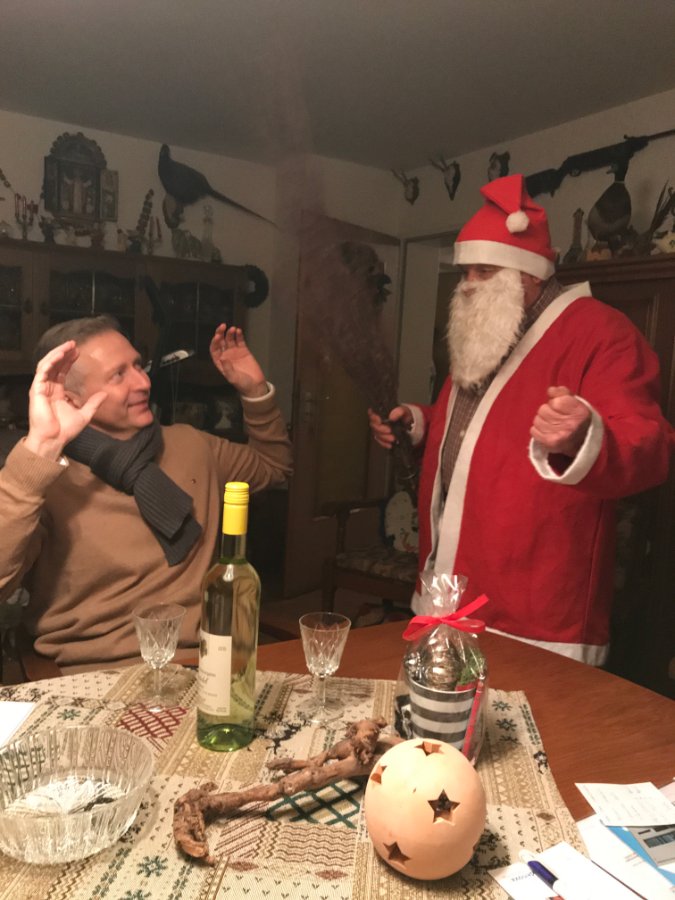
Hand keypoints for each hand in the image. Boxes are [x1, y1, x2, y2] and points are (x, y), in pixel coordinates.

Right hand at [24, 341, 106, 459]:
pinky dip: (50, 362)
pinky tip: (60, 355)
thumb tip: (104, 394)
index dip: (69, 361)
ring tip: (68, 346)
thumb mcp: (84, 414)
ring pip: (47, 365)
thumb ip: (93, 403)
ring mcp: (40, 388)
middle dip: (63, 353)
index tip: (79, 352)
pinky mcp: (36, 390)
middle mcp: (47, 388)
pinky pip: (42, 371)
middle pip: (54, 365)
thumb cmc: (65, 430)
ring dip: (57, 354)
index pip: (61, 371)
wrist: (54, 440)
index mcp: (56, 392)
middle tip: (74, 344)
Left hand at [209, 325, 266, 397]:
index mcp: (220, 362)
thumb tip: (223, 357)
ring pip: (230, 339)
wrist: (255, 385)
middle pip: (221, 342)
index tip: (218, 336)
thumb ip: (227, 368)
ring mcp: (235, 352)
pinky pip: (240, 341)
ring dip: (230, 333)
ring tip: (233, 329)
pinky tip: (239, 331)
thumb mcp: (233, 378)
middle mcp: (226, 356)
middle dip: (220, 333)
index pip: (214, 349)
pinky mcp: (244, 351)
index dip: (215, 342)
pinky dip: (239, 335)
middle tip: (223, 327)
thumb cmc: (242, 384)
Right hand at [368, 405, 412, 449]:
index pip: (372, 413)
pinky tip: (389, 444)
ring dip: (384, 437)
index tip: (379, 421)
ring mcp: (380, 430)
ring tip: (392, 438)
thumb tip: (391, 417)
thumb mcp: (405, 411)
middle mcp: (379, 421)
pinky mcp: (383, 438)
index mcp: (382, 412)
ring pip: (376, 434)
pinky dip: (384, 443)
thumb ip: (399, 411)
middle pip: (373, 425)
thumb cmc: (406, 416)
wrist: (410, 425)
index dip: (373, 417)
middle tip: (389, 430)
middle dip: (380, 429)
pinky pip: (380, 441)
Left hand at [530, 386, 591, 456]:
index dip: (555, 402)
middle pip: (543, 409)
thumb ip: (563, 393)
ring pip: (537, 420)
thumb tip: (551, 390)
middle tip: (555, 417)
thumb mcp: (575, 403)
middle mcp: (571, 425)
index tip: (560, 407)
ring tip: (551, 424)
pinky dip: (537, 430)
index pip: (556, 401)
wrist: (581, 442)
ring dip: (542, 420)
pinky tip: (546, 431)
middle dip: (547, 411)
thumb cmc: (575, 419)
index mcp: (579, 412)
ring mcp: (560, 435)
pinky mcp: (550, 444)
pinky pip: (533, 431)